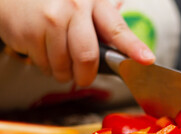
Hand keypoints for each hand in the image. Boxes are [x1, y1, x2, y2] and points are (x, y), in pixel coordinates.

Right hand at [0, 0, 154, 85]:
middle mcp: (74, 7)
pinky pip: (45, 66)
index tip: (146, 60)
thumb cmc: (55, 4)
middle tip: (84, 78)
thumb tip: (126, 45)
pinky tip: (44, 52)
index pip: (118, 30)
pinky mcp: (30, 32)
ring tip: (59, 59)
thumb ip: (103, 23)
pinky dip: (47, 67)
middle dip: (86, 76)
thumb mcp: (84, 5)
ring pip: (64, 67)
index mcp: (95, 2)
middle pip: (87, 57)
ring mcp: (51, 19)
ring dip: (64, 73)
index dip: (133, 48)